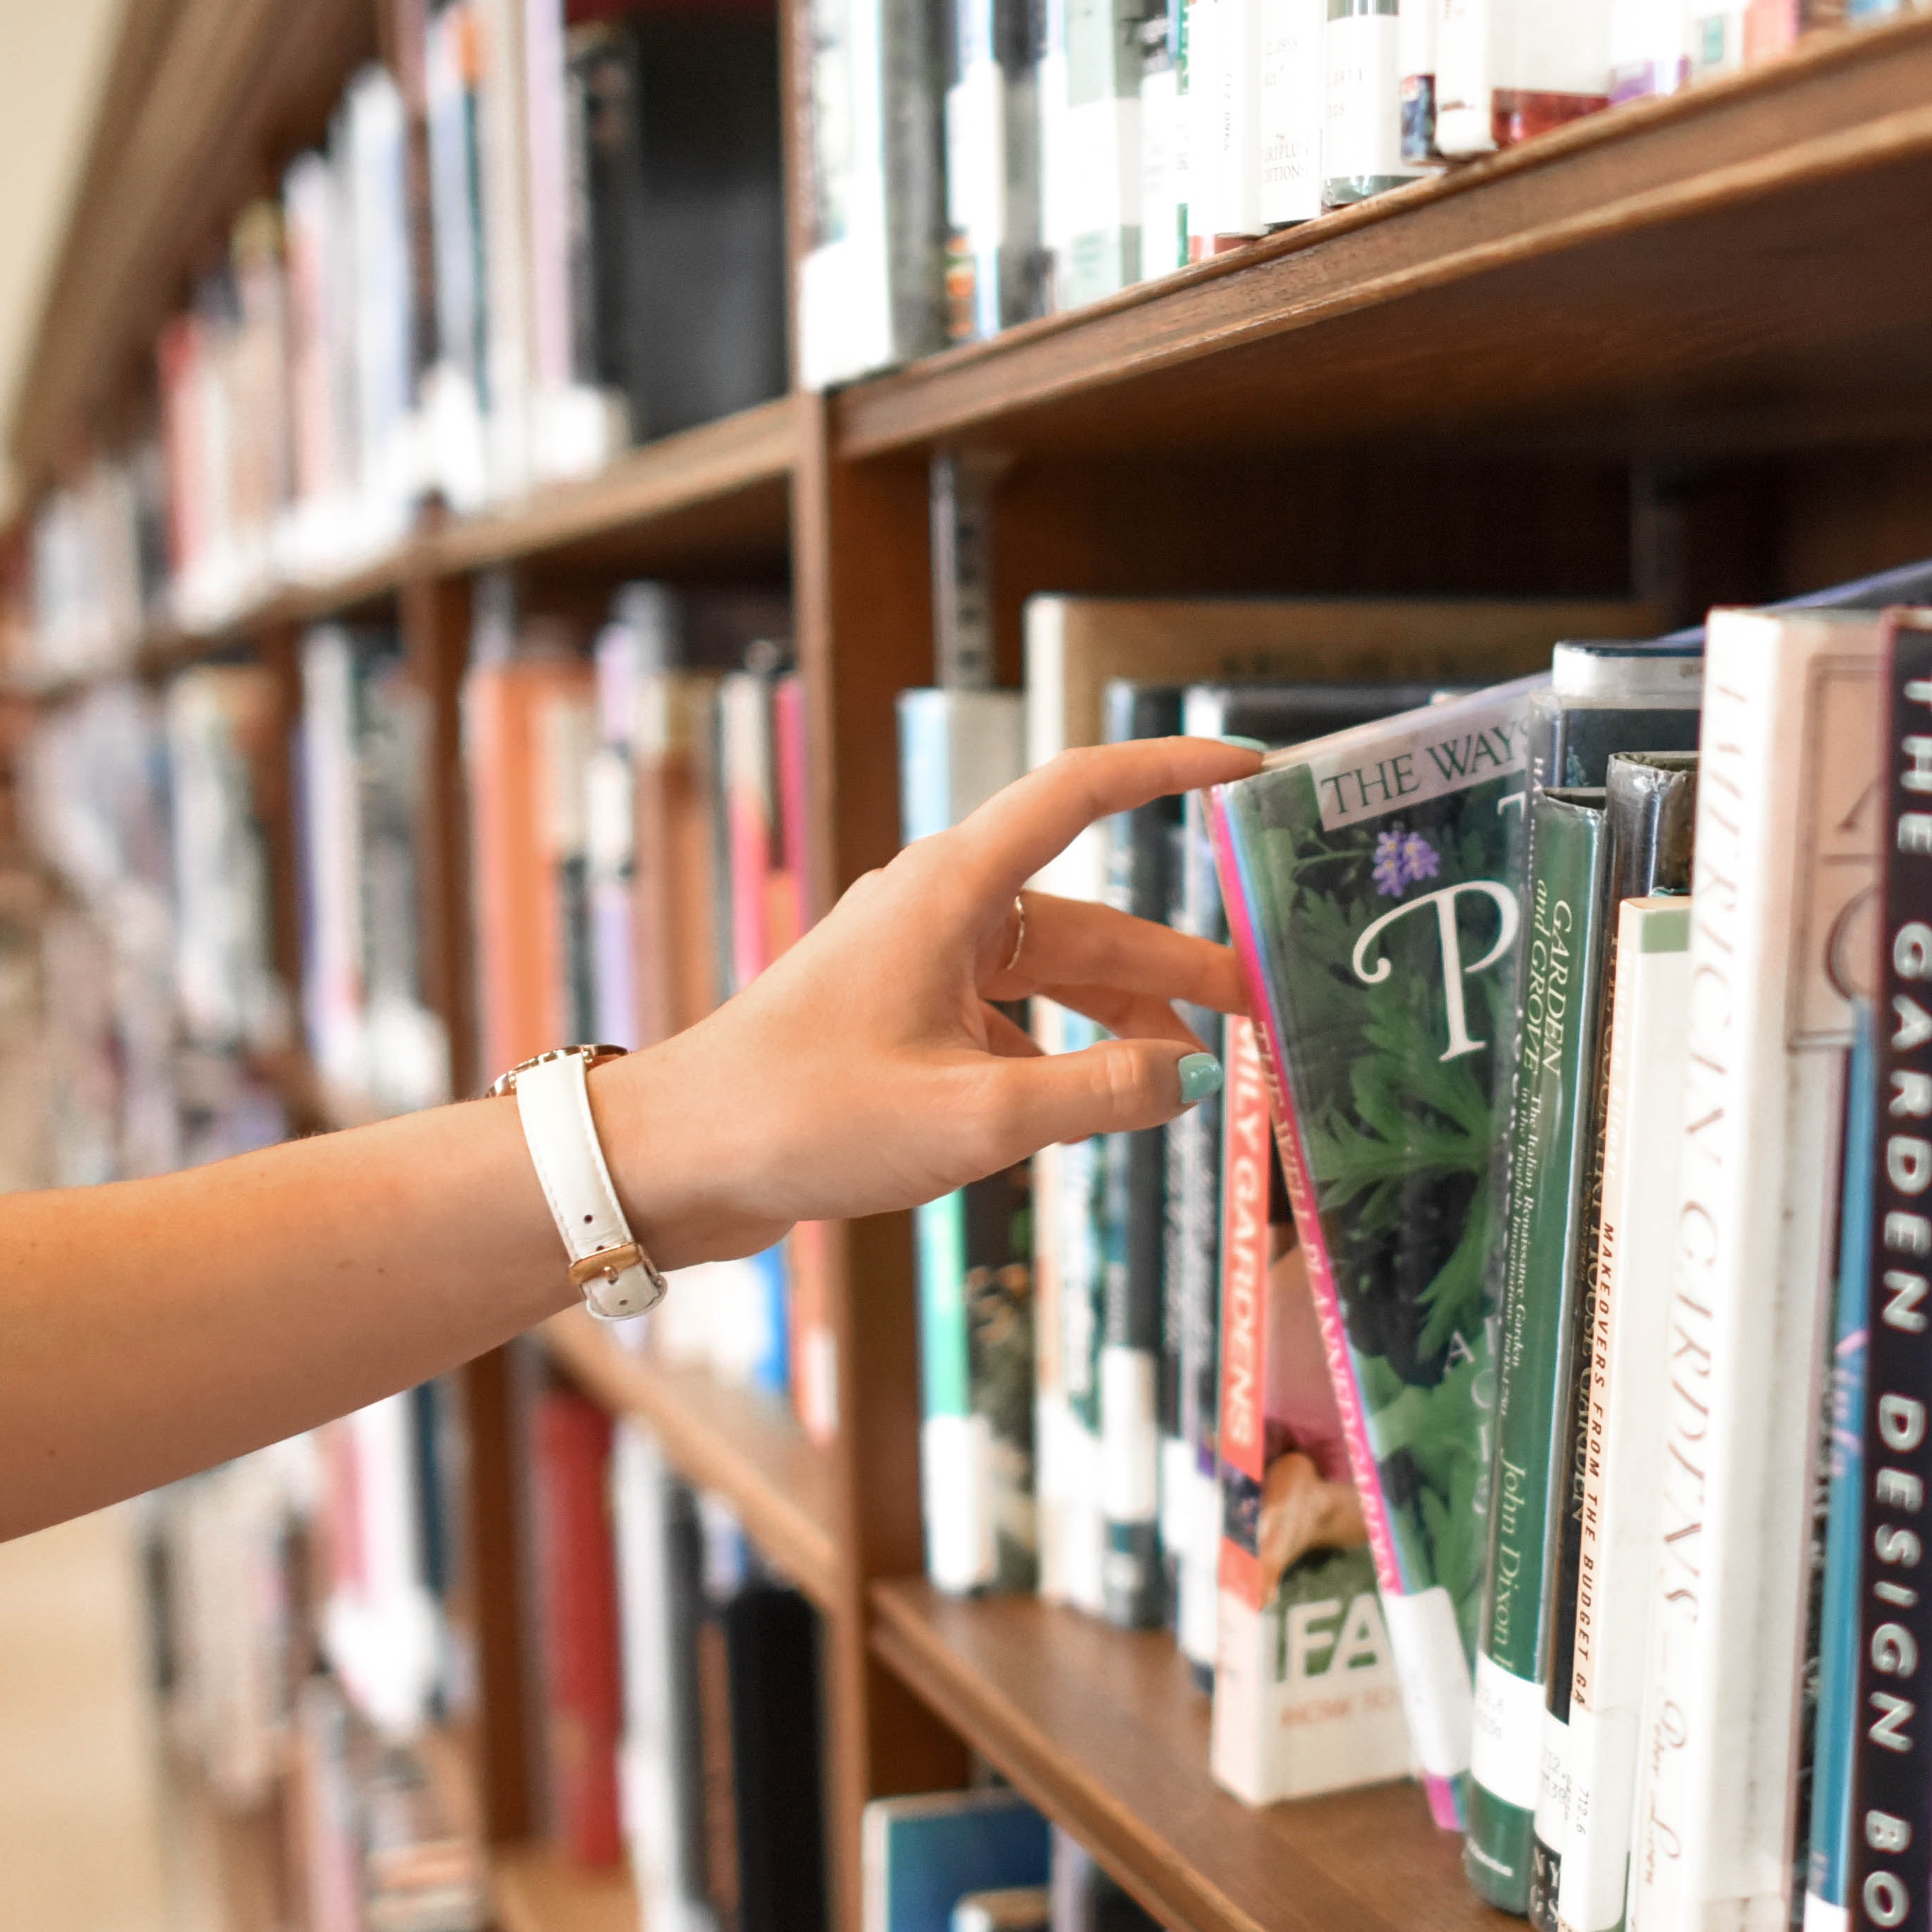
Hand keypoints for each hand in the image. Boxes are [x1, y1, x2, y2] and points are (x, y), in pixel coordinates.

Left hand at [590, 733, 1260, 1264]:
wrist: (673, 1162)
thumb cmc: (803, 1118)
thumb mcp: (975, 1115)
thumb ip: (1099, 1094)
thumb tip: (1192, 1077)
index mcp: (952, 891)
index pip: (1081, 793)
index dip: (1168, 771)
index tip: (1244, 769)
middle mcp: (939, 911)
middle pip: (1088, 921)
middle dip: (1176, 968)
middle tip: (1258, 1012)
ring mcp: (916, 964)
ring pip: (1052, 979)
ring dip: (1121, 1024)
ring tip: (1188, 1081)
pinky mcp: (899, 1019)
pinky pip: (1008, 1024)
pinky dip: (1058, 1060)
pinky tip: (1088, 1115)